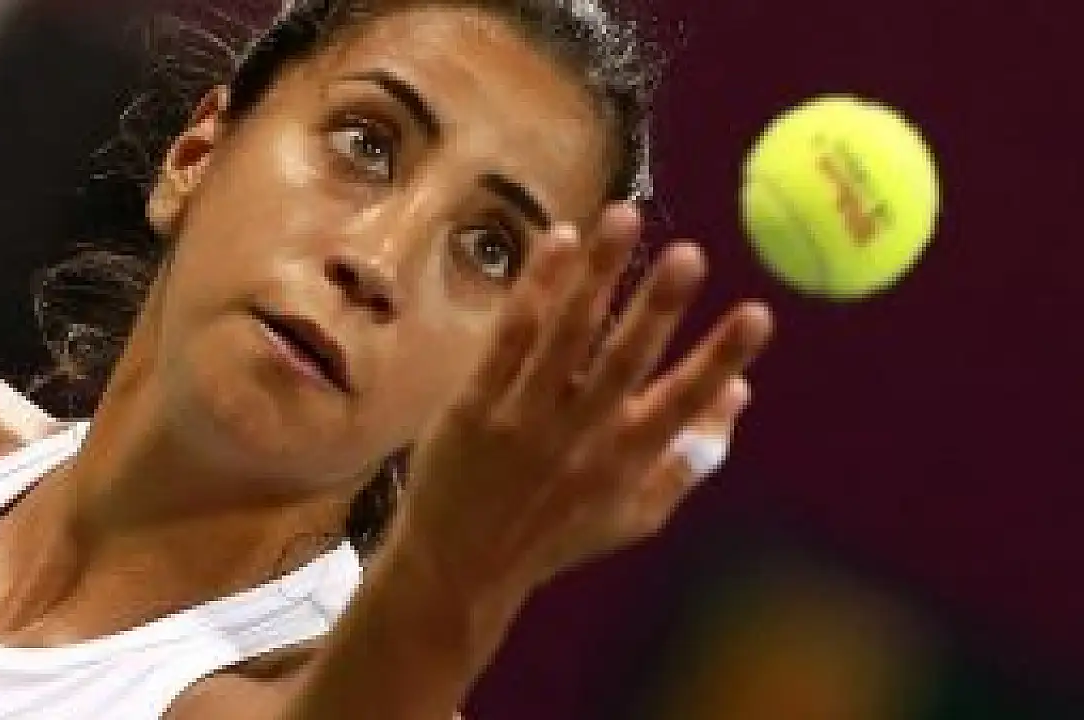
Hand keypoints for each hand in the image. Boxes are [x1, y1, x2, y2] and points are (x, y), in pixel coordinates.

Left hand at [400, 203, 772, 595]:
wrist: (460, 565)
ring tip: (621, 217)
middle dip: (659, 308)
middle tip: (689, 254)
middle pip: (624, 363)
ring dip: (596, 275)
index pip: (683, 404)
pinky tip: (557, 241)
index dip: (720, 359)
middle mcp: (579, 437)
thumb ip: (690, 459)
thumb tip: (740, 395)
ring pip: (565, 337)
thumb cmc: (558, 534)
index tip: (758, 313)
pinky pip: (508, 338)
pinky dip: (534, 289)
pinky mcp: (473, 405)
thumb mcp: (636, 515)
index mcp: (625, 463)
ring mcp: (522, 419)